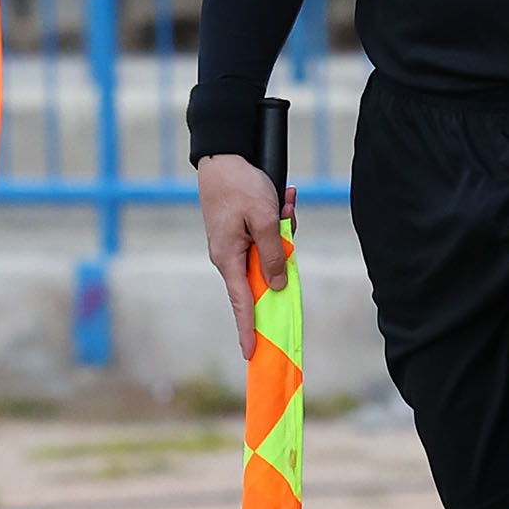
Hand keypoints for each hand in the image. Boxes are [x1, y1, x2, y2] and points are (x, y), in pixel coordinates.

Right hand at [198, 152, 288, 360]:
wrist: (223, 156)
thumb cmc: (241, 187)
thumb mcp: (264, 221)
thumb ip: (273, 255)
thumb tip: (278, 286)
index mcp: (228, 258)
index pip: (242, 302)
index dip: (248, 328)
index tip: (251, 352)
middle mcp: (228, 256)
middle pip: (265, 273)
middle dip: (283, 253)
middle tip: (284, 210)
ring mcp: (235, 244)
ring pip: (271, 251)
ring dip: (283, 227)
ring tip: (284, 198)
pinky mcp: (242, 232)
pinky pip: (268, 235)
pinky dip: (280, 218)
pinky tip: (285, 196)